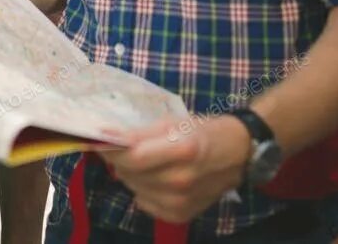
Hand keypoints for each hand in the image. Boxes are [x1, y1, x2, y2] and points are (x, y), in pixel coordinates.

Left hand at [98, 114, 252, 224]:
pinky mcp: (180, 215)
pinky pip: (144, 202)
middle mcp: (181, 180)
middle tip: (125, 147)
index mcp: (183, 150)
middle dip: (120, 159)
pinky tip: (156, 177)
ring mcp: (181, 202)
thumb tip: (106, 135)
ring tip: (145, 161)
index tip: (99, 138)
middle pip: (130, 173)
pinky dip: (143, 189)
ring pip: (134, 188)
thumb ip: (141, 132)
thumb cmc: (204, 131)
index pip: (132, 156)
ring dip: (131, 174)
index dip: (112, 148)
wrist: (238, 155)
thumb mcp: (174, 122)